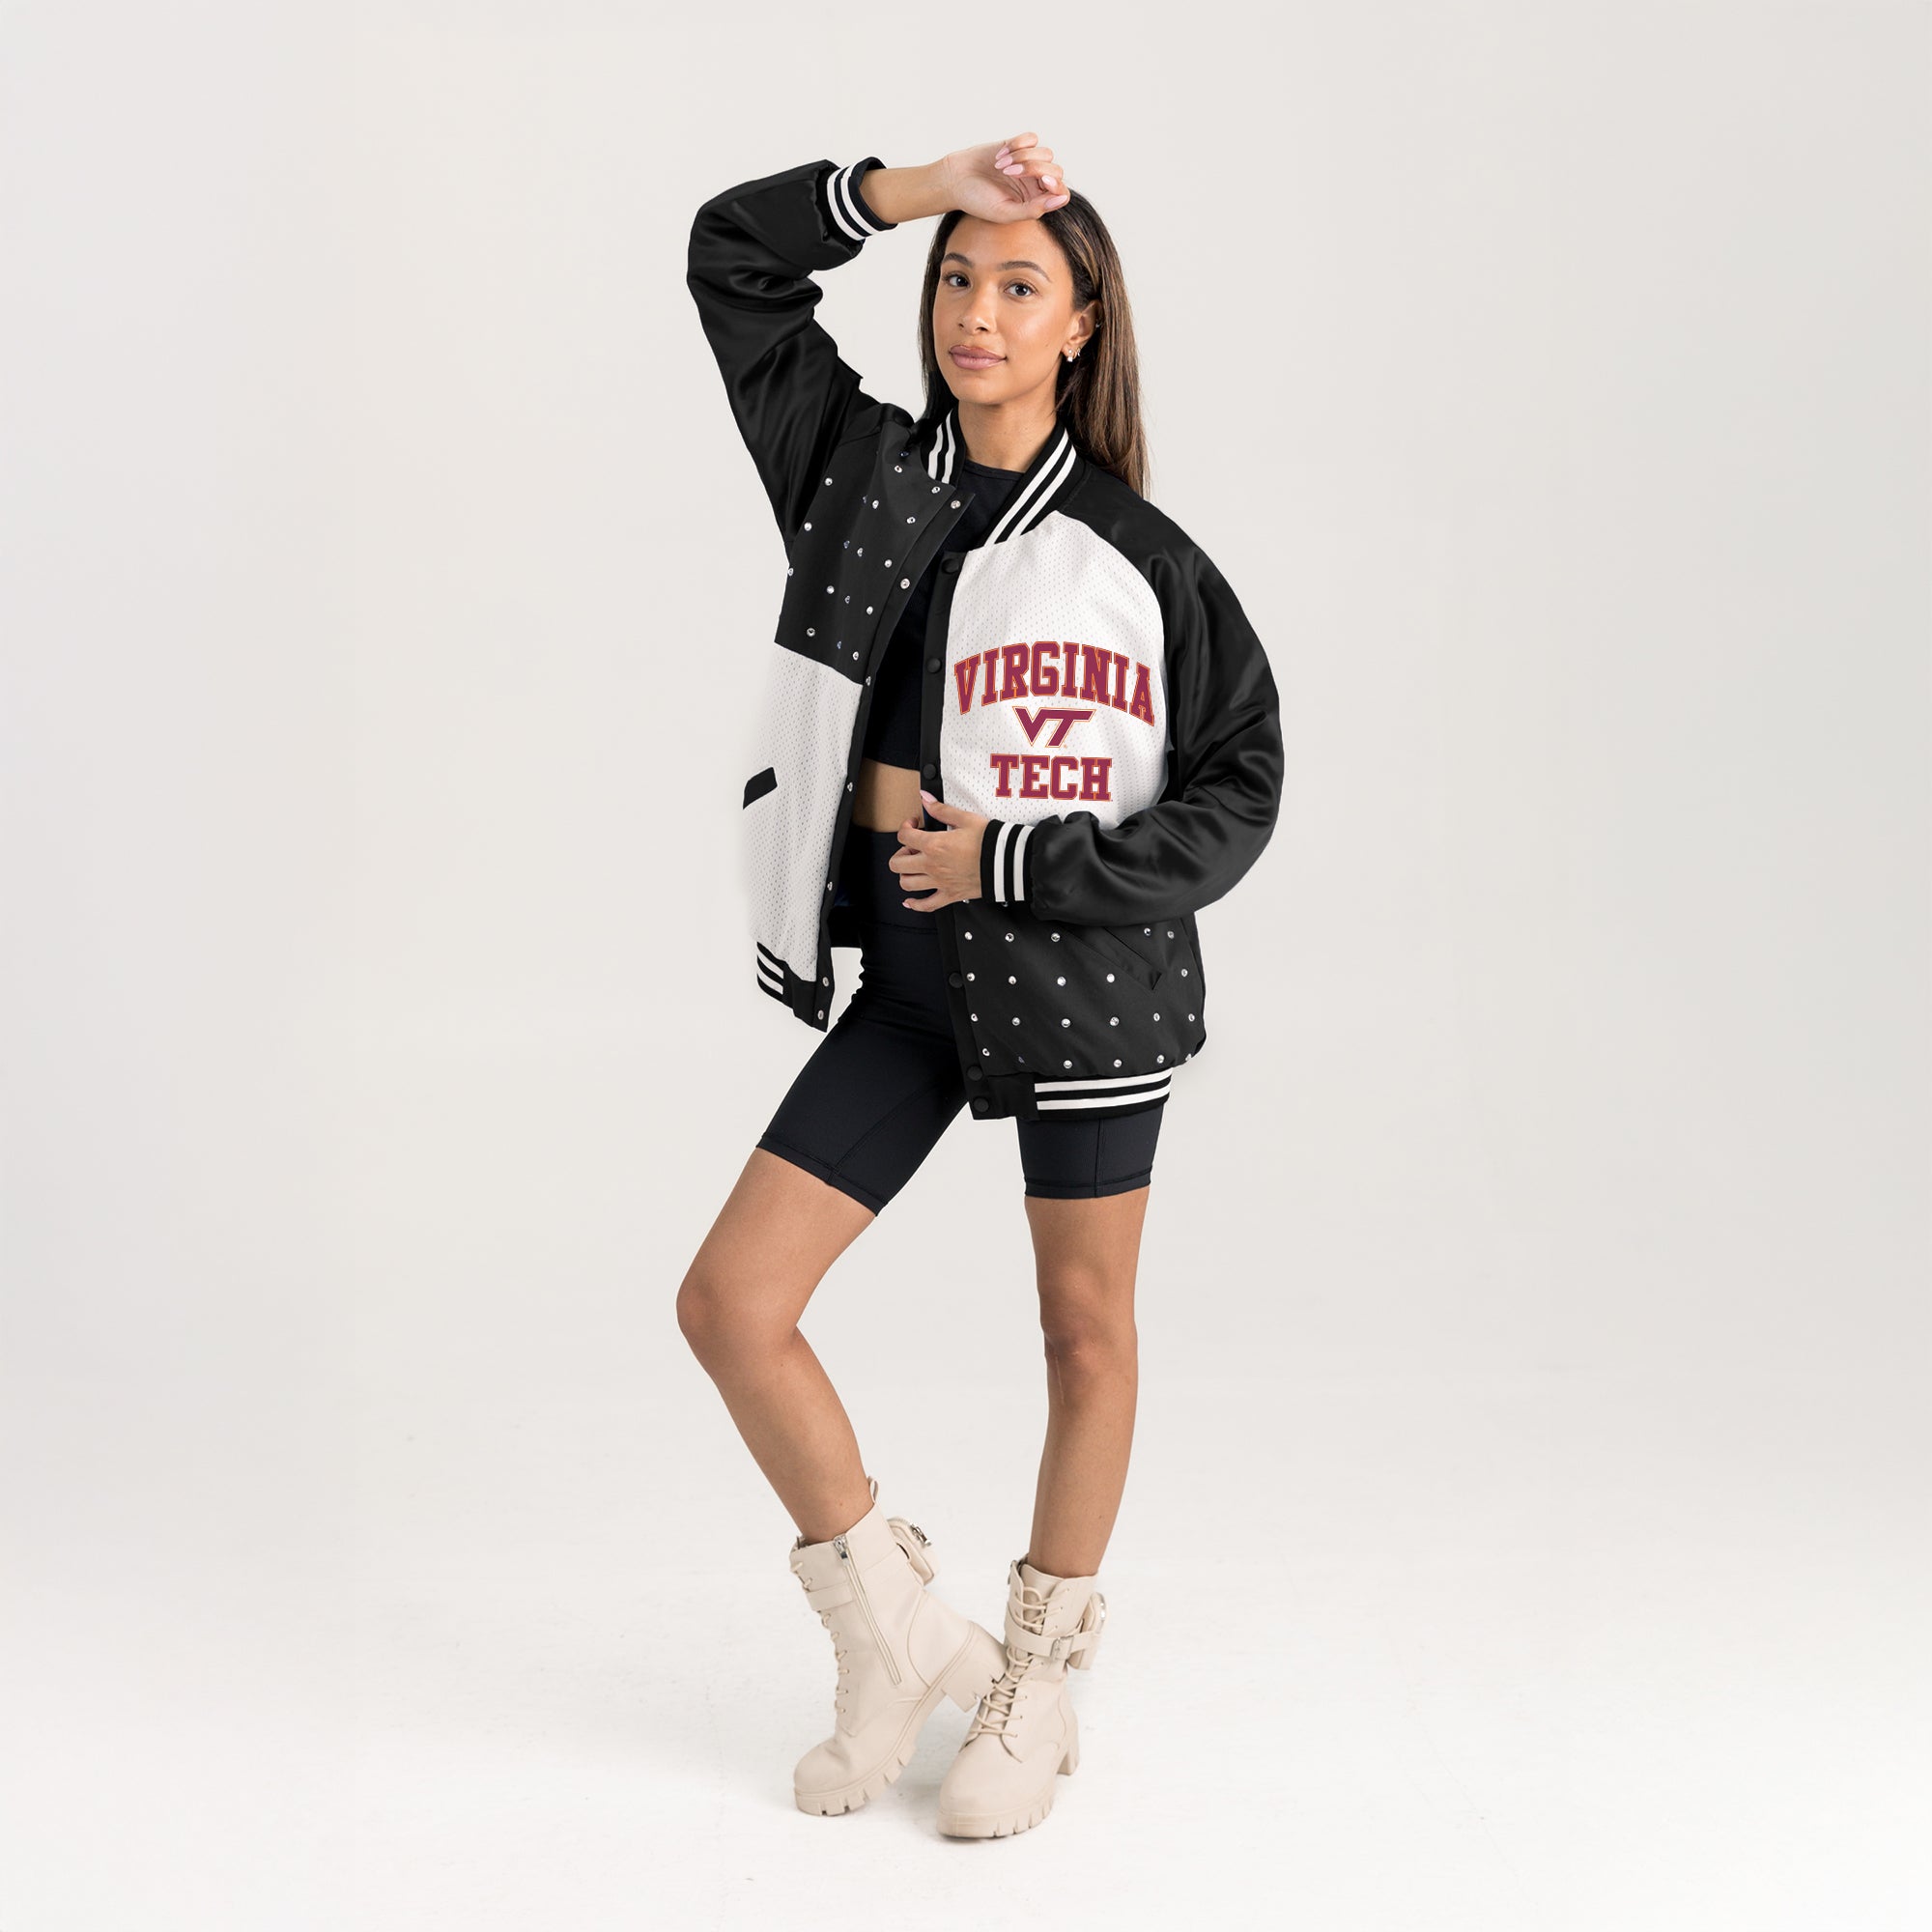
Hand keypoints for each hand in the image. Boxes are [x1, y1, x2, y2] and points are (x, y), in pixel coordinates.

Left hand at [891, 790, 987, 910]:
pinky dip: (916, 905)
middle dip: (900, 853)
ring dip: (904, 875)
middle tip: (911, 847)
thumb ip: (941, 810)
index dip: (905, 826)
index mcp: (934, 845)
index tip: (914, 823)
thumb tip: (925, 799)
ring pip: (906, 884)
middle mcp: (932, 866)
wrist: (1007, 862)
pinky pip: (927, 905)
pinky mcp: (950, 895)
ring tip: (914, 867)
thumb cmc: (989, 841)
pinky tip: (911, 901)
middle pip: (897, 863)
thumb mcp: (965, 819)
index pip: (904, 836)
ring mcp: (939, 882)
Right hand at [939, 132, 1071, 223]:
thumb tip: (1061, 200)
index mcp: (1035, 202)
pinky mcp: (1018, 146)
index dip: (1057, 185)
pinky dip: (1018, 144)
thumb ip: (1033, 210)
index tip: (1042, 181)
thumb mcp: (1004, 213)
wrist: (955, 180)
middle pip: (1055, 170)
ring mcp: (1028, 163)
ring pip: (1045, 153)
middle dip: (1034, 169)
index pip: (1061, 193)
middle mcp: (1035, 183)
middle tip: (1009, 172)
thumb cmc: (978, 201)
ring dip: (1022, 157)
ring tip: (1001, 166)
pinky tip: (1000, 155)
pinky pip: (1031, 138)